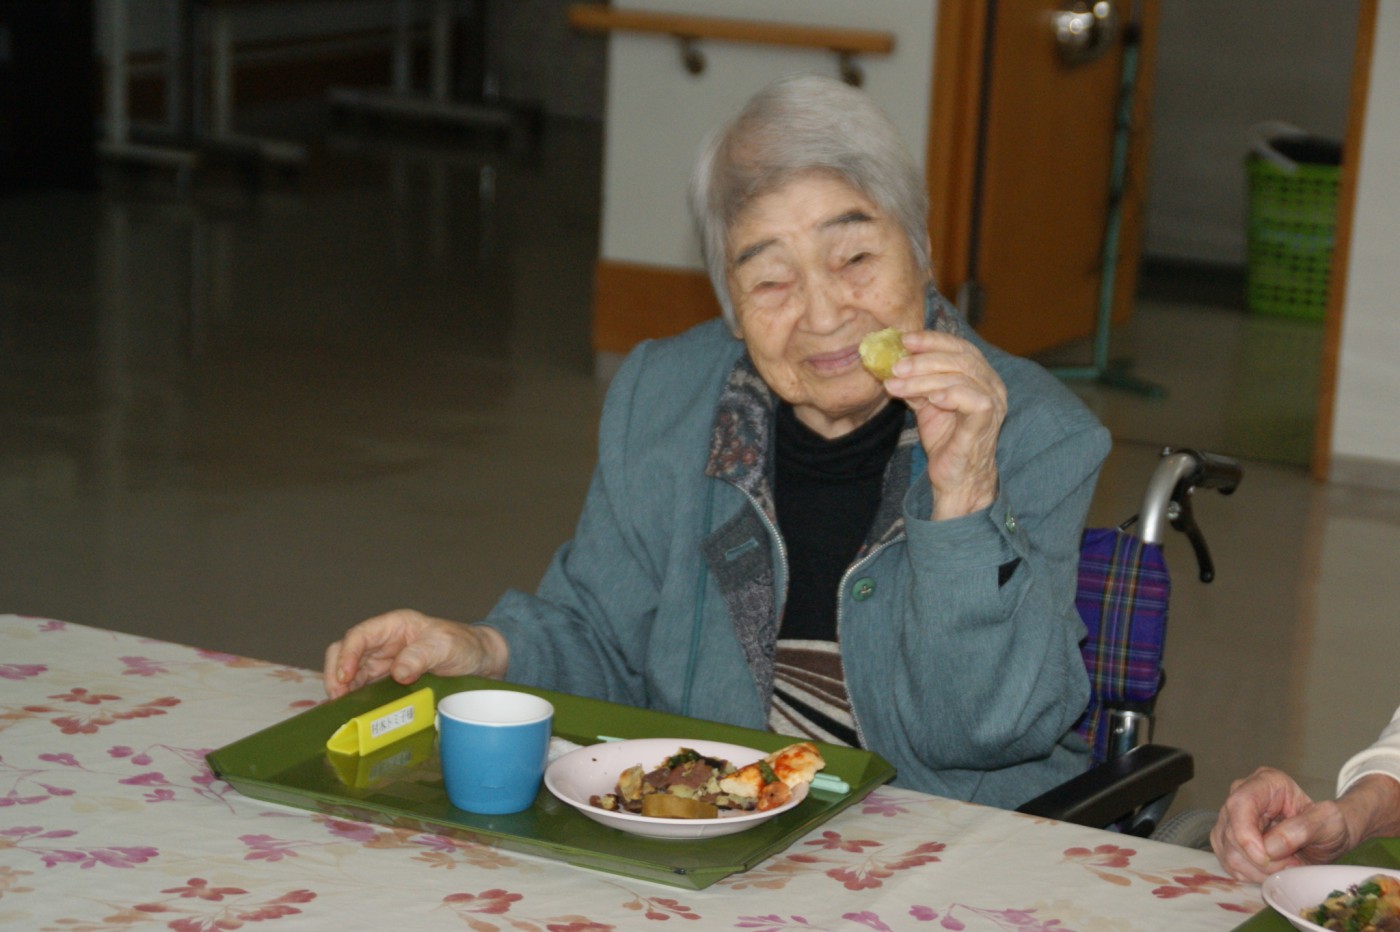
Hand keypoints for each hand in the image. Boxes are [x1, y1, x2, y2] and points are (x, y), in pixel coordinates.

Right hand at [322, 609, 508, 698]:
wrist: (481, 662)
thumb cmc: (464, 646)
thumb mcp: (446, 646)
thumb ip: (422, 655)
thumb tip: (399, 671)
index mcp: (394, 626)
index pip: (360, 635)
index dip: (347, 654)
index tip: (345, 677)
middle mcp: (384, 643)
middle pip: (346, 653)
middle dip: (336, 673)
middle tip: (337, 697)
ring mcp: (384, 663)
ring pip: (350, 673)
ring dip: (342, 690)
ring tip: (341, 710)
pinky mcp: (388, 682)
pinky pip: (363, 688)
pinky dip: (354, 699)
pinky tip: (351, 712)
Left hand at [883, 329, 1005, 519]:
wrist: (955, 478)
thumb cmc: (945, 440)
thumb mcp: (926, 404)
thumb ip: (916, 382)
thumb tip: (891, 361)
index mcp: (981, 376)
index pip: (960, 347)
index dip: (933, 340)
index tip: (905, 340)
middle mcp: (992, 385)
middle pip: (960, 359)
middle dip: (923, 359)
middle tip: (896, 365)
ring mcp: (993, 403)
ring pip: (960, 377)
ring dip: (923, 379)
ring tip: (896, 385)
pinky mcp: (986, 423)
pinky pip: (973, 401)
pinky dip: (950, 395)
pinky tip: (931, 399)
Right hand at [1211, 766, 1348, 881]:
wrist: (1327, 837)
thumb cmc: (1329, 824)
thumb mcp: (1329, 823)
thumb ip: (1302, 830)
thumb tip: (1269, 847)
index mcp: (1266, 782)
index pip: (1240, 803)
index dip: (1246, 833)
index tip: (1265, 858)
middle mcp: (1242, 795)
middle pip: (1231, 832)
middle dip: (1261, 858)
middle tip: (1291, 864)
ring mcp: (1232, 818)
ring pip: (1228, 852)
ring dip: (1258, 869)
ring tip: (1285, 866)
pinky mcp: (1228, 840)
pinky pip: (1229, 863)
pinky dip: (1251, 874)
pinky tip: (1272, 870)